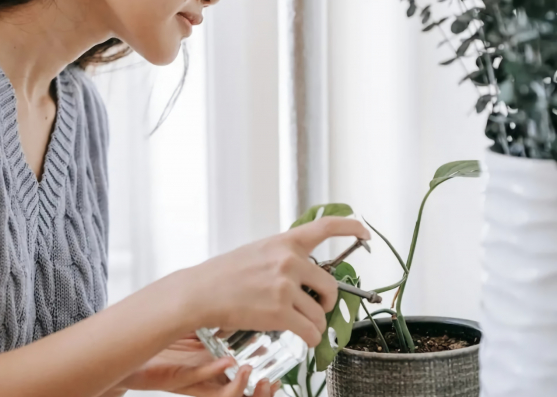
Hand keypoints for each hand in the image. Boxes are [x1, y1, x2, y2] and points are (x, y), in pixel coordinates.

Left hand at [119, 334, 279, 396]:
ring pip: (225, 395)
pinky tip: (226, 361)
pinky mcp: (178, 380)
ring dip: (240, 386)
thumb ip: (218, 320)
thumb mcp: (196, 329)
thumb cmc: (165, 342)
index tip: (281, 373)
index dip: (266, 382)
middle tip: (272, 382)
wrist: (131, 350)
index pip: (247, 381)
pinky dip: (214, 371)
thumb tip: (241, 298)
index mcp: (217, 368)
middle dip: (260, 394)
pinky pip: (200, 380)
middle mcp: (209, 379)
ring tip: (250, 371)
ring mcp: (194, 381)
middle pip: (241, 395)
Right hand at [184, 217, 369, 346]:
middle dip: (327, 303)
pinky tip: (303, 337)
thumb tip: (308, 275)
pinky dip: (310, 339)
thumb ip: (285, 257)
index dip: (351, 227)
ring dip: (315, 325)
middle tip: (317, 309)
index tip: (364, 232)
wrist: (201, 291)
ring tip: (302, 326)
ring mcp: (285, 287)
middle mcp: (289, 261)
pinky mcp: (280, 312)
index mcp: (284, 242)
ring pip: (320, 314)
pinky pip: (310, 331)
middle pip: (331, 287)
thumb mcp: (258, 252)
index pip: (325, 226)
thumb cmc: (225, 273)